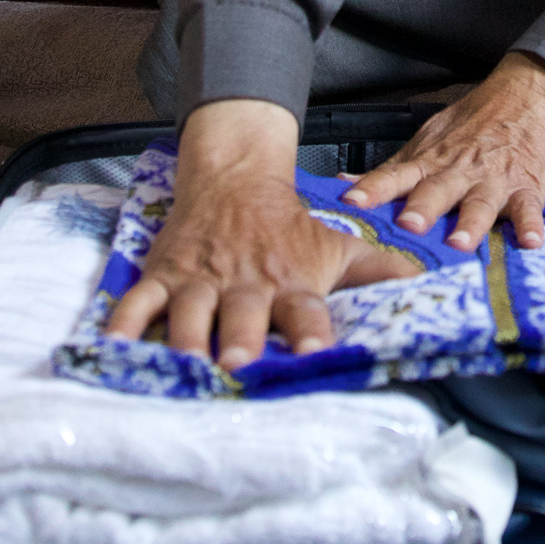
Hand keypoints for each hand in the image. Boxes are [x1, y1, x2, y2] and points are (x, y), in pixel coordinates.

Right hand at [103, 99, 418, 366]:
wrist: (234, 179)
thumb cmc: (287, 227)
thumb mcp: (336, 247)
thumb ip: (380, 271)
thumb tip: (431, 285)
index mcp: (290, 281)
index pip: (305, 309)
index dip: (311, 330)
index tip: (315, 352)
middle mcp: (246, 283)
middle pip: (243, 312)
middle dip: (240, 335)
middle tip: (239, 360)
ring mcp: (200, 279)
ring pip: (189, 310)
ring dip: (187, 336)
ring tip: (185, 364)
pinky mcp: (164, 274)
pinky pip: (139, 300)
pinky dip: (124, 323)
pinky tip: (114, 346)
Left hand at [342, 52, 544, 251]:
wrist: (527, 94)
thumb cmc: (474, 123)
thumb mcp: (429, 140)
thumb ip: (392, 170)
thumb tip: (346, 185)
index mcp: (431, 162)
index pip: (395, 175)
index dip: (373, 189)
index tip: (352, 202)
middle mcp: (459, 172)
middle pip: (436, 191)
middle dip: (421, 209)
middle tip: (407, 226)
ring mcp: (493, 179)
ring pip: (479, 203)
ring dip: (470, 223)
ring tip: (461, 243)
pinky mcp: (526, 186)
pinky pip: (528, 208)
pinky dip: (530, 224)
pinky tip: (530, 241)